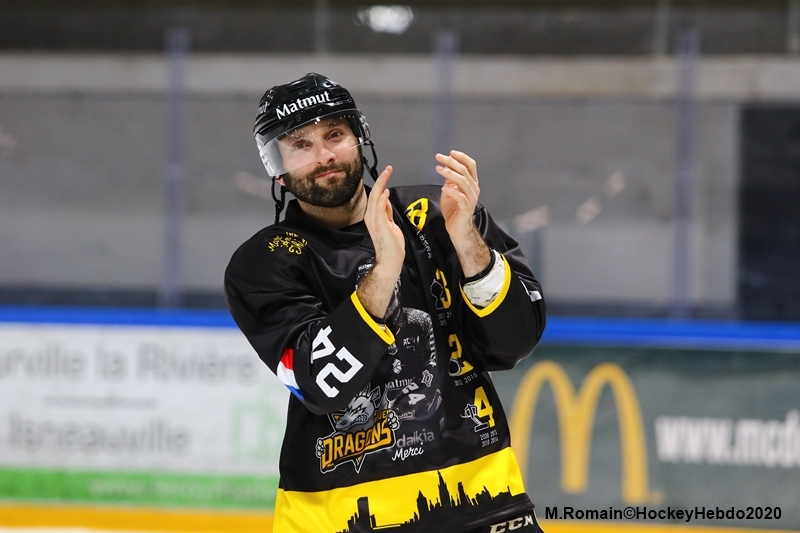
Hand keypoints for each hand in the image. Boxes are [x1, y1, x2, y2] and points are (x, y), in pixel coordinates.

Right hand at [358, 166, 404, 318]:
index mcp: (373, 217)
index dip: (381, 184)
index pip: (375, 197)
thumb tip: (385, 199)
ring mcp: (374, 221)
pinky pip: (379, 208)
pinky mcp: (380, 225)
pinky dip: (381, 198)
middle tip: (388, 169)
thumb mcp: (390, 225)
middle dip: (381, 180)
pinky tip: (386, 191)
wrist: (390, 260)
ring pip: (375, 198)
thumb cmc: (392, 246)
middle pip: (374, 194)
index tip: (386, 174)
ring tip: (387, 173)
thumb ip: (387, 212)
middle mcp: (371, 217)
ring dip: (381, 185)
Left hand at [436, 150, 479, 240]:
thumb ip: (450, 178)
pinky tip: (443, 188)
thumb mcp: (450, 190)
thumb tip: (445, 164)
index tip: (450, 152)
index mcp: (471, 182)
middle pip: (464, 170)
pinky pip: (460, 196)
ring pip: (462, 181)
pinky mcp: (466, 207)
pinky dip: (452, 191)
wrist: (457, 228)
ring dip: (449, 173)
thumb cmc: (454, 209)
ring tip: (438, 169)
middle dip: (451, 162)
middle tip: (439, 157)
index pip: (471, 165)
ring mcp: (471, 198)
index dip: (462, 157)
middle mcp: (474, 188)